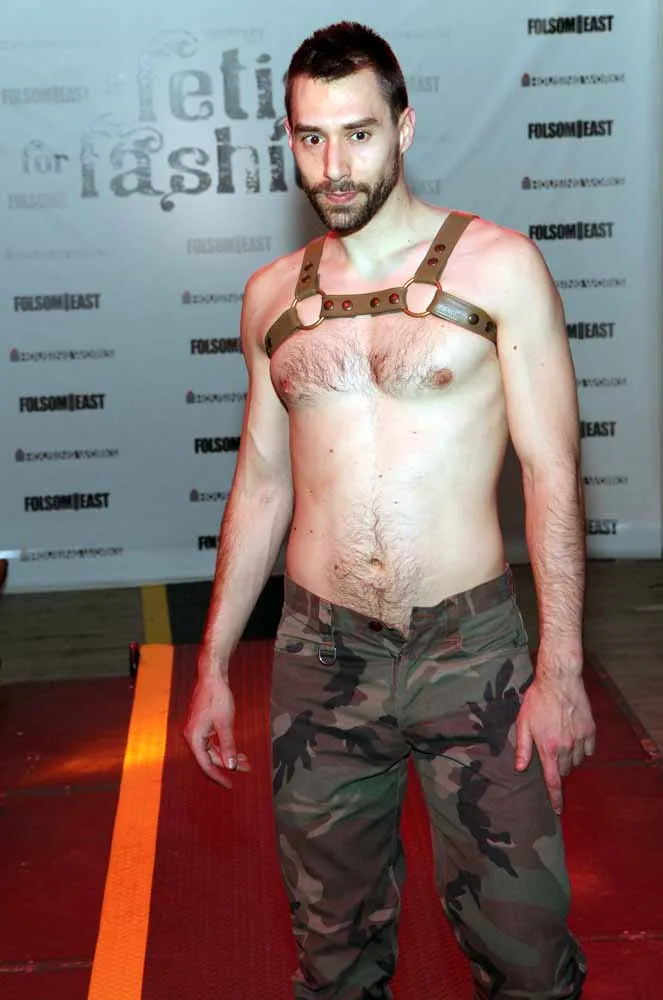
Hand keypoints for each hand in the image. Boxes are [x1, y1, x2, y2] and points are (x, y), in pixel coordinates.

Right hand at [184, 671, 249, 787]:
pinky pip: (213, 741)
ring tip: (246, 760)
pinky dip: (225, 745)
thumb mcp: (225, 724)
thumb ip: (228, 746)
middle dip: (229, 764)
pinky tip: (237, 749)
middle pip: (211, 757)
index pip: (206, 764)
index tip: (230, 785)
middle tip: (247, 768)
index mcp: (194, 738)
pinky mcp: (202, 725)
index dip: (219, 776)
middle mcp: (192, 736)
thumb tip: (231, 766)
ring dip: (228, 755)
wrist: (212, 677)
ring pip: (213, 749)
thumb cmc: (217, 697)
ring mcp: (197, 730)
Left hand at [515, 664, 595, 813]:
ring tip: (560, 740)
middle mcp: (567, 748)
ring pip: (577, 761)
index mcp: (548, 749)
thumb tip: (520, 768)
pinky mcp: (590, 730)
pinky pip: (589, 749)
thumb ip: (523, 748)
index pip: (553, 781)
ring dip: (569, 758)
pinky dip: (582, 748)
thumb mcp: (523, 723)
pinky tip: (574, 737)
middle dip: (557, 767)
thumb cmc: (537, 700)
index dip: (555, 798)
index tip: (558, 811)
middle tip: (550, 750)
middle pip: (564, 770)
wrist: (559, 680)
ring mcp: (580, 739)